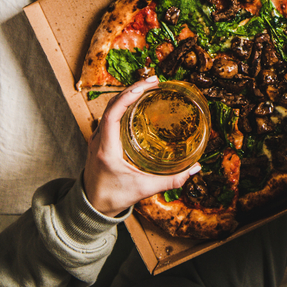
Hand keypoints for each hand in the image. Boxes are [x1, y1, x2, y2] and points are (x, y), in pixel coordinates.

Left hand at [82, 75, 199, 216]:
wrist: (91, 206)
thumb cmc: (114, 197)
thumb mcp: (144, 189)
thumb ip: (171, 180)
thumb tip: (195, 169)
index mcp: (106, 149)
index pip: (112, 114)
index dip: (127, 97)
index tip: (146, 86)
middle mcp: (98, 140)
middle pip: (112, 105)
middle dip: (132, 89)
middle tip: (155, 81)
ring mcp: (97, 138)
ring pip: (109, 107)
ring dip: (127, 93)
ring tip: (148, 86)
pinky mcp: (100, 139)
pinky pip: (110, 114)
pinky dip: (123, 103)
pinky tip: (137, 101)